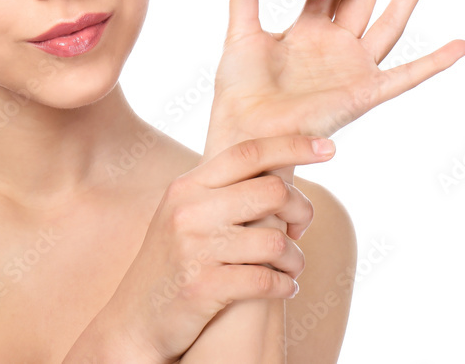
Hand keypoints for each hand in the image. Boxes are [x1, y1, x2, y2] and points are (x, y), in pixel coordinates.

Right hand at [103, 134, 334, 362]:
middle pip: (272, 191)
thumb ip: (220, 190)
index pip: (248, 152)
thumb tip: (274, 166)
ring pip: (276, 240)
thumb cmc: (172, 263)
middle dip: (302, 210)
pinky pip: (266, 280)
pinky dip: (285, 286)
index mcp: (187, 186)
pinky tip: (284, 289)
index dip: (293, 145)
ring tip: (291, 267)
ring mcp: (195, 248)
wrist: (135, 319)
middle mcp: (189, 210)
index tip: (328, 148)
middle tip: (302, 228)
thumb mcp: (184, 214)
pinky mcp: (203, 286)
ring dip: (296, 258)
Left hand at [205, 0, 464, 157]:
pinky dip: (435, 63)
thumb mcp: (240, 30)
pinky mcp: (365, 92)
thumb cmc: (238, 89)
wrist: (243, 131)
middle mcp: (335, 45)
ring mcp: (353, 67)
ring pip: (388, 21)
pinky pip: (406, 76)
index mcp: (307, 30)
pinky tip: (462, 46)